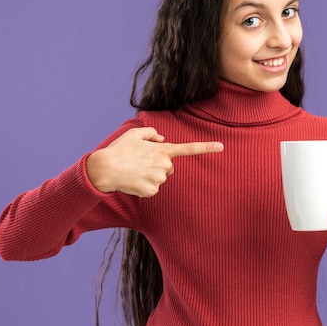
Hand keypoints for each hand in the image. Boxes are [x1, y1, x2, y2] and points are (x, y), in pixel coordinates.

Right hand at [86, 127, 223, 196]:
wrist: (104, 169)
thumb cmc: (119, 149)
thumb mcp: (134, 134)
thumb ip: (151, 133)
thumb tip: (161, 139)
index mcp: (163, 150)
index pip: (189, 149)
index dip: (206, 147)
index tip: (222, 146)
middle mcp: (165, 166)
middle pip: (169, 166)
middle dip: (158, 164)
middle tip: (140, 161)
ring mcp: (159, 180)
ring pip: (160, 178)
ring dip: (149, 174)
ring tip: (133, 170)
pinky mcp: (152, 192)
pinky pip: (152, 188)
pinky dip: (143, 185)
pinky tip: (133, 180)